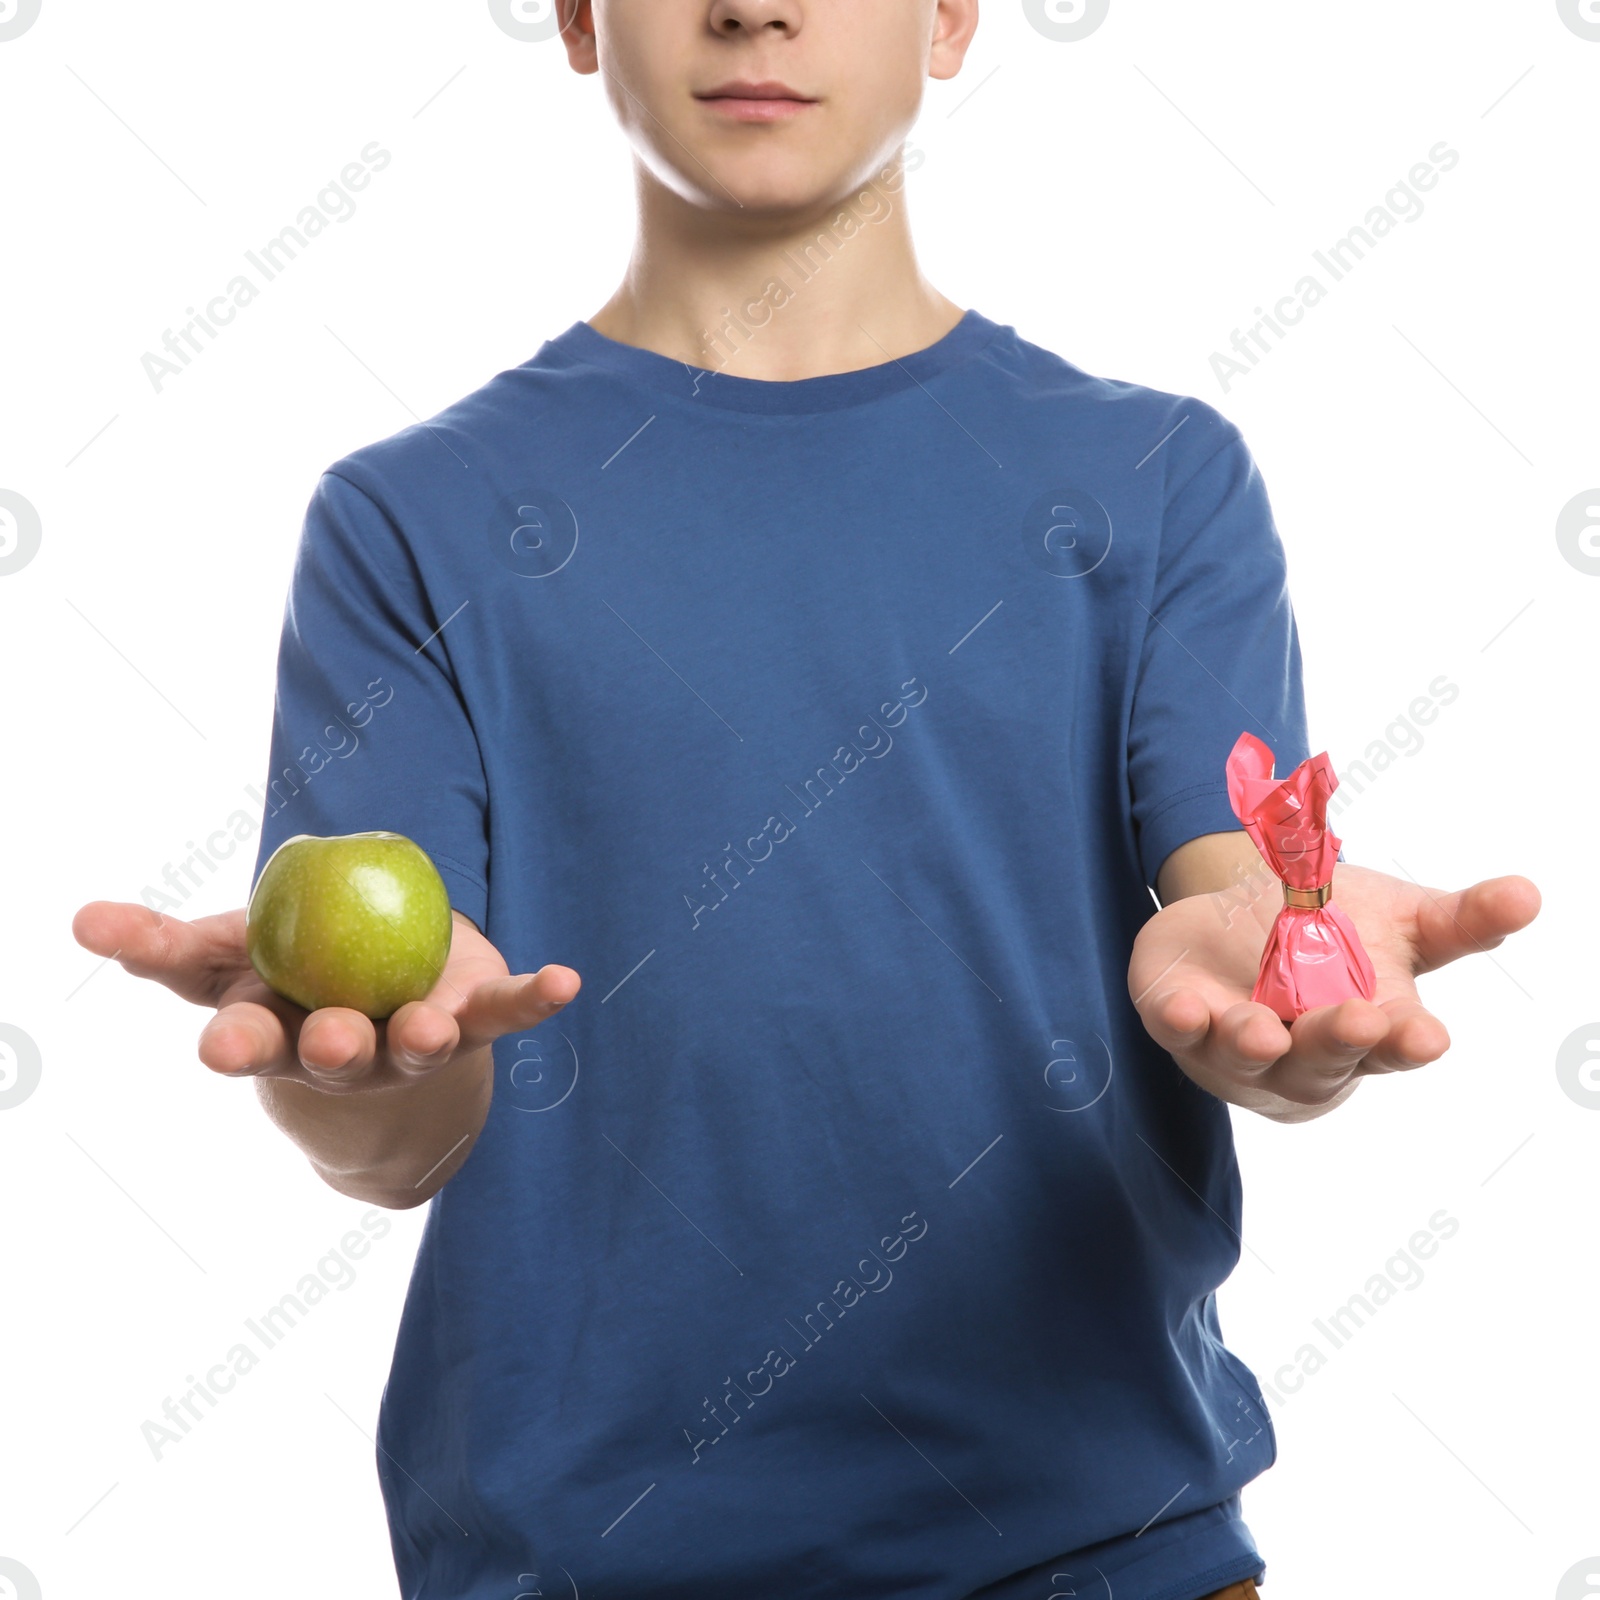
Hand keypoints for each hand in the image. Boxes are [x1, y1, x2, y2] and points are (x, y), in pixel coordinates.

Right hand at [71, 901, 580, 1094]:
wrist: (385, 1018)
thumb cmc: (291, 975)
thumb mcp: (225, 955)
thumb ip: (162, 944)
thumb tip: (80, 919)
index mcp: (271, 1029)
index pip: (235, 1030)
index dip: (227, 1035)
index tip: (218, 1044)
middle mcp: (338, 1050)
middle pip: (323, 1056)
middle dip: (324, 1050)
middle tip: (327, 1040)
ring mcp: (408, 1044)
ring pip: (411, 1045)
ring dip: (419, 1036)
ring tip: (428, 1029)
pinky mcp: (470, 1024)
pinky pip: (505, 1015)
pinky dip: (536, 1000)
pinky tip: (566, 982)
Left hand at [1128, 862, 1539, 1119]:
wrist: (1241, 924)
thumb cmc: (1332, 935)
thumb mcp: (1401, 922)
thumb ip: (1461, 920)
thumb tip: (1528, 894)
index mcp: (1367, 1032)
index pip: (1393, 1047)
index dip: (1408, 1042)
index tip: (1428, 1035)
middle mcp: (1301, 1054)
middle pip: (1321, 1058)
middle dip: (1337, 1040)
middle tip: (1360, 1020)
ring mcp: (1234, 1045)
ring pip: (1245, 1055)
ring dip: (1254, 1043)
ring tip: (1264, 1030)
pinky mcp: (1177, 1018)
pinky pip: (1175, 1030)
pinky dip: (1179, 1022)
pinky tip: (1185, 1010)